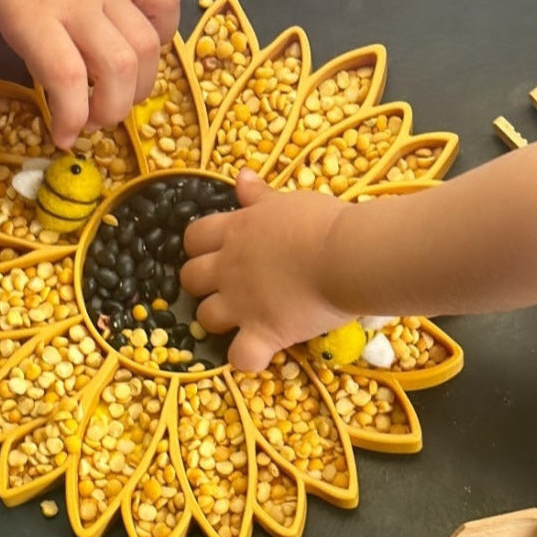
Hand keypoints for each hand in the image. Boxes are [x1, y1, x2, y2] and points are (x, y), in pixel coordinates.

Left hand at [0, 0, 178, 146]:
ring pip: (146, 47)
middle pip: (118, 70)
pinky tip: (140, 50)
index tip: (63, 137)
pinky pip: (164, 7)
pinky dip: (163, 37)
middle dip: (111, 111)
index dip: (72, 119)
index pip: (69, 78)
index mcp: (30, 13)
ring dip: (138, 86)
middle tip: (90, 119)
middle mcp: (77, 2)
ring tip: (114, 94)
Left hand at [181, 170, 351, 371]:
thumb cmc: (323, 223)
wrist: (346, 255)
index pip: (194, 237)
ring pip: (205, 318)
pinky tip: (261, 352)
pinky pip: (240, 357)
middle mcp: (229, 268)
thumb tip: (241, 177)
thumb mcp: (288, 201)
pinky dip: (248, 358)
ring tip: (244, 319)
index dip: (200, 247)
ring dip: (220, 320)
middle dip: (203, 285)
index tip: (219, 252)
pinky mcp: (262, 332)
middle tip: (230, 287)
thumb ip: (260, 196)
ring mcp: (241, 303)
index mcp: (235, 232)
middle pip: (190, 279)